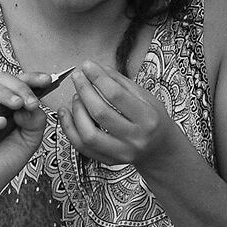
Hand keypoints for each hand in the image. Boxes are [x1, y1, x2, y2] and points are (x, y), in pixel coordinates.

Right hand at [0, 71, 55, 202]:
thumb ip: (35, 121)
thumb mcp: (28, 141)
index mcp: (2, 104)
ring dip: (2, 93)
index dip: (31, 78)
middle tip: (32, 101)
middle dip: (18, 86)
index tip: (48, 80)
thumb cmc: (1, 161)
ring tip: (18, 104)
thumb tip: (29, 106)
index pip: (15, 83)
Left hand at [58, 61, 180, 170]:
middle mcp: (135, 138)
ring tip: (76, 96)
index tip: (87, 66)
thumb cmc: (153, 120)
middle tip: (77, 77)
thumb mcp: (146, 97)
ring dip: (77, 111)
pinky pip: (82, 146)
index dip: (98, 78)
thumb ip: (121, 83)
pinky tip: (67, 113)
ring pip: (88, 133)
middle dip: (84, 90)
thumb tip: (97, 68)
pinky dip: (69, 128)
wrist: (160, 149)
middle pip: (100, 113)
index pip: (117, 95)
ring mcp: (121, 152)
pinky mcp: (109, 160)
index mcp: (147, 119)